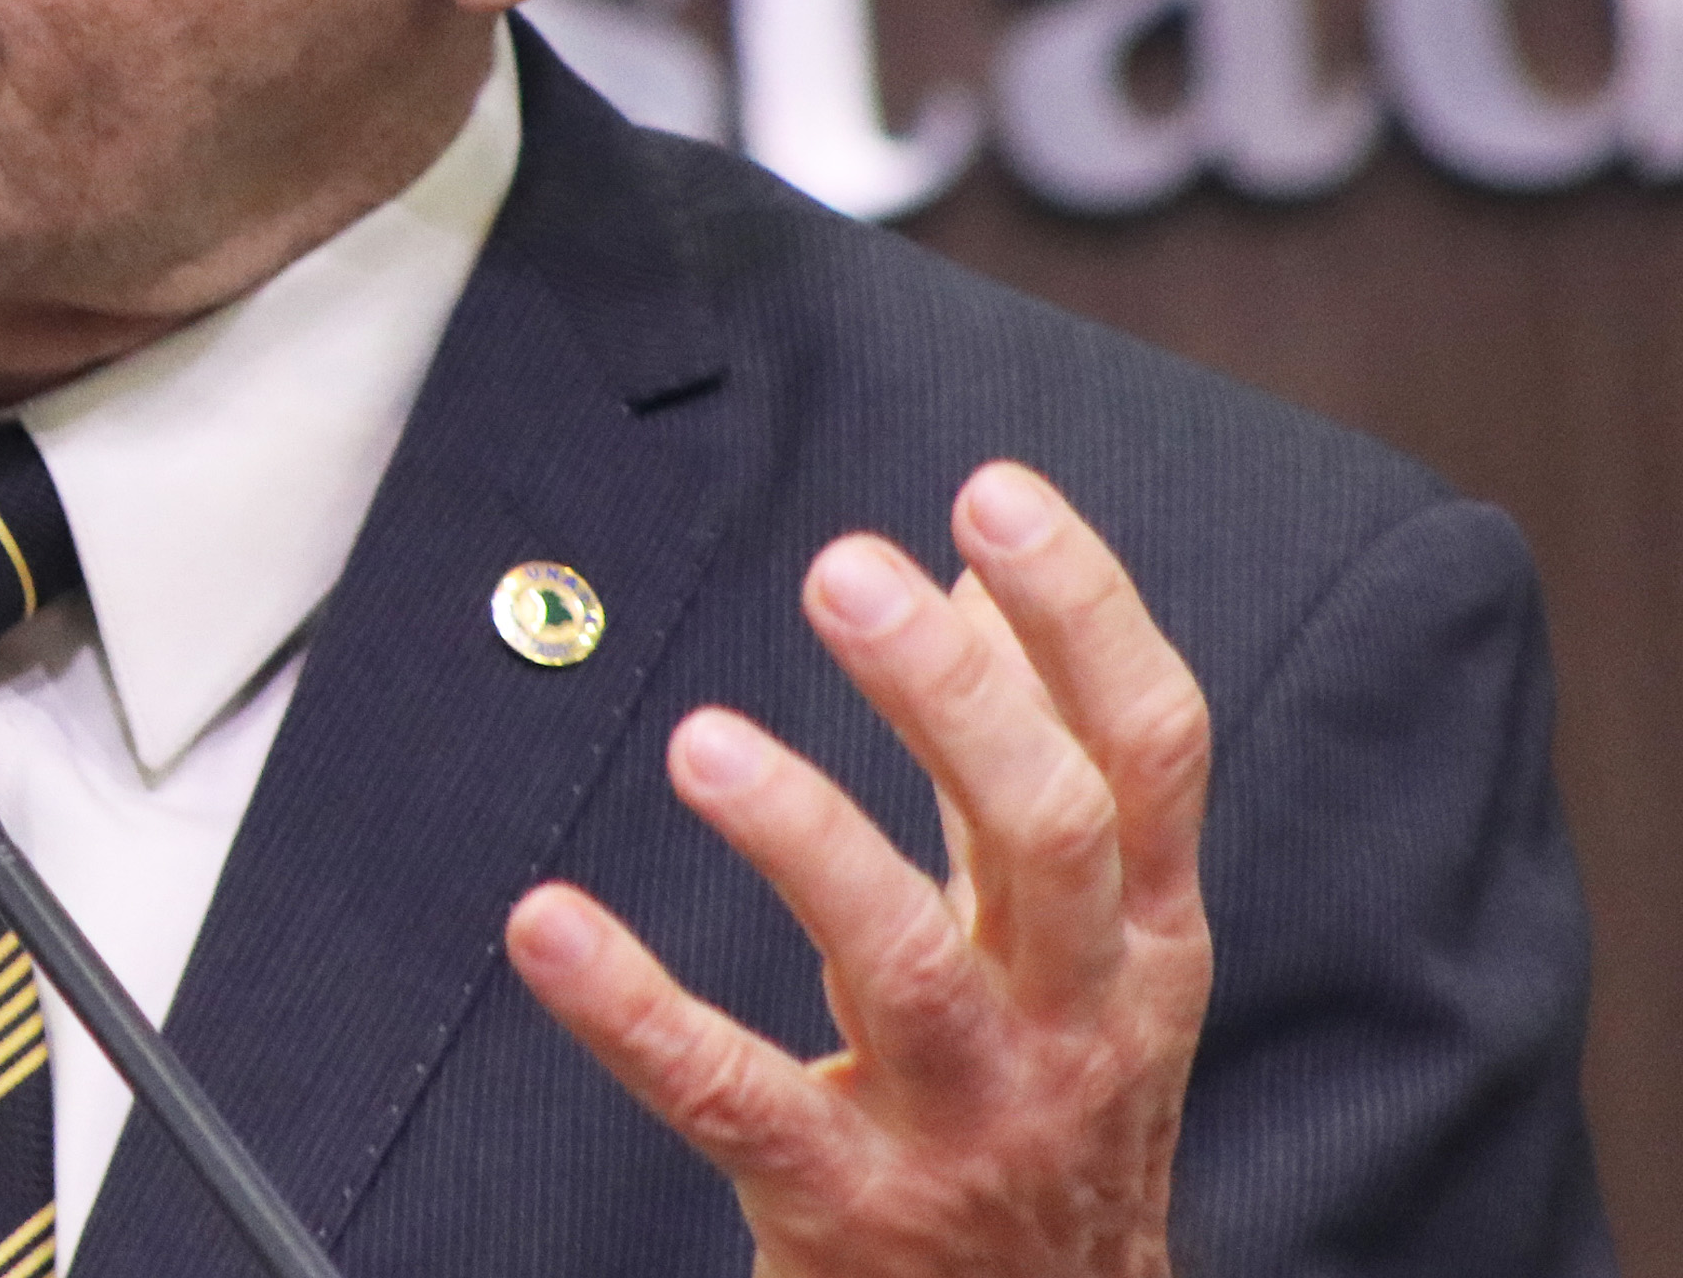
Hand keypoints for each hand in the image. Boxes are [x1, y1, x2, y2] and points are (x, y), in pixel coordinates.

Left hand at [502, 462, 1213, 1274]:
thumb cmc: (1054, 1115)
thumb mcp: (1084, 947)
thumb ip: (1028, 763)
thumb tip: (980, 572)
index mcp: (1142, 940)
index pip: (1148, 752)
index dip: (1083, 615)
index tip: (992, 494)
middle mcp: (1075, 1021)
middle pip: (1044, 833)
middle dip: (952, 695)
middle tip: (847, 574)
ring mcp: (968, 1120)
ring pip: (905, 964)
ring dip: (806, 838)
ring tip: (706, 742)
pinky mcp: (847, 1203)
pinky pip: (730, 1095)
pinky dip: (634, 1010)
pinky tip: (549, 927)